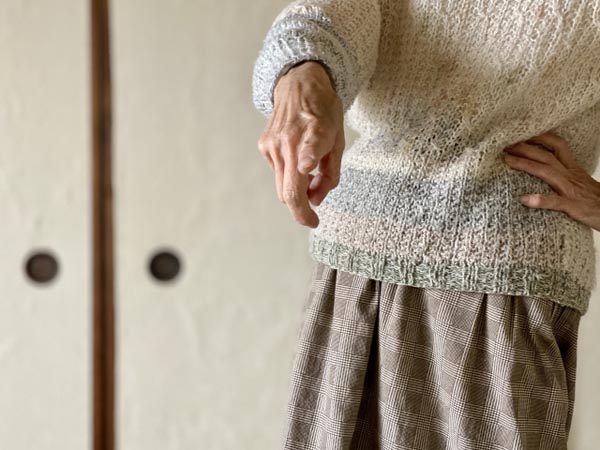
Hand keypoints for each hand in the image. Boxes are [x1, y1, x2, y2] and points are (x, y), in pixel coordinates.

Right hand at [257, 61, 344, 227]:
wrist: (299, 84)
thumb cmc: (324, 113)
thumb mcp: (338, 141)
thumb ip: (330, 174)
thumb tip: (316, 200)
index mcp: (316, 131)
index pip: (311, 147)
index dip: (309, 157)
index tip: (306, 168)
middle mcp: (290, 139)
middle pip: (290, 191)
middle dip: (301, 211)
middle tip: (312, 219)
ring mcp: (273, 144)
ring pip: (282, 187)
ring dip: (296, 192)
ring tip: (311, 179)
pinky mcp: (264, 146)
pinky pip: (277, 174)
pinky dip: (288, 177)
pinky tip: (297, 159)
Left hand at [502, 131, 599, 230]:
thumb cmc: (595, 200)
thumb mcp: (580, 182)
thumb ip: (564, 174)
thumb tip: (544, 168)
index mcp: (572, 169)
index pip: (557, 146)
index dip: (540, 137)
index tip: (521, 132)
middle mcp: (570, 176)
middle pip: (546, 156)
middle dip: (525, 148)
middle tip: (504, 144)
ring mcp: (570, 190)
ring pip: (547, 173)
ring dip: (526, 165)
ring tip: (507, 161)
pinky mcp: (573, 207)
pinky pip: (555, 202)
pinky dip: (540, 200)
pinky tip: (523, 199)